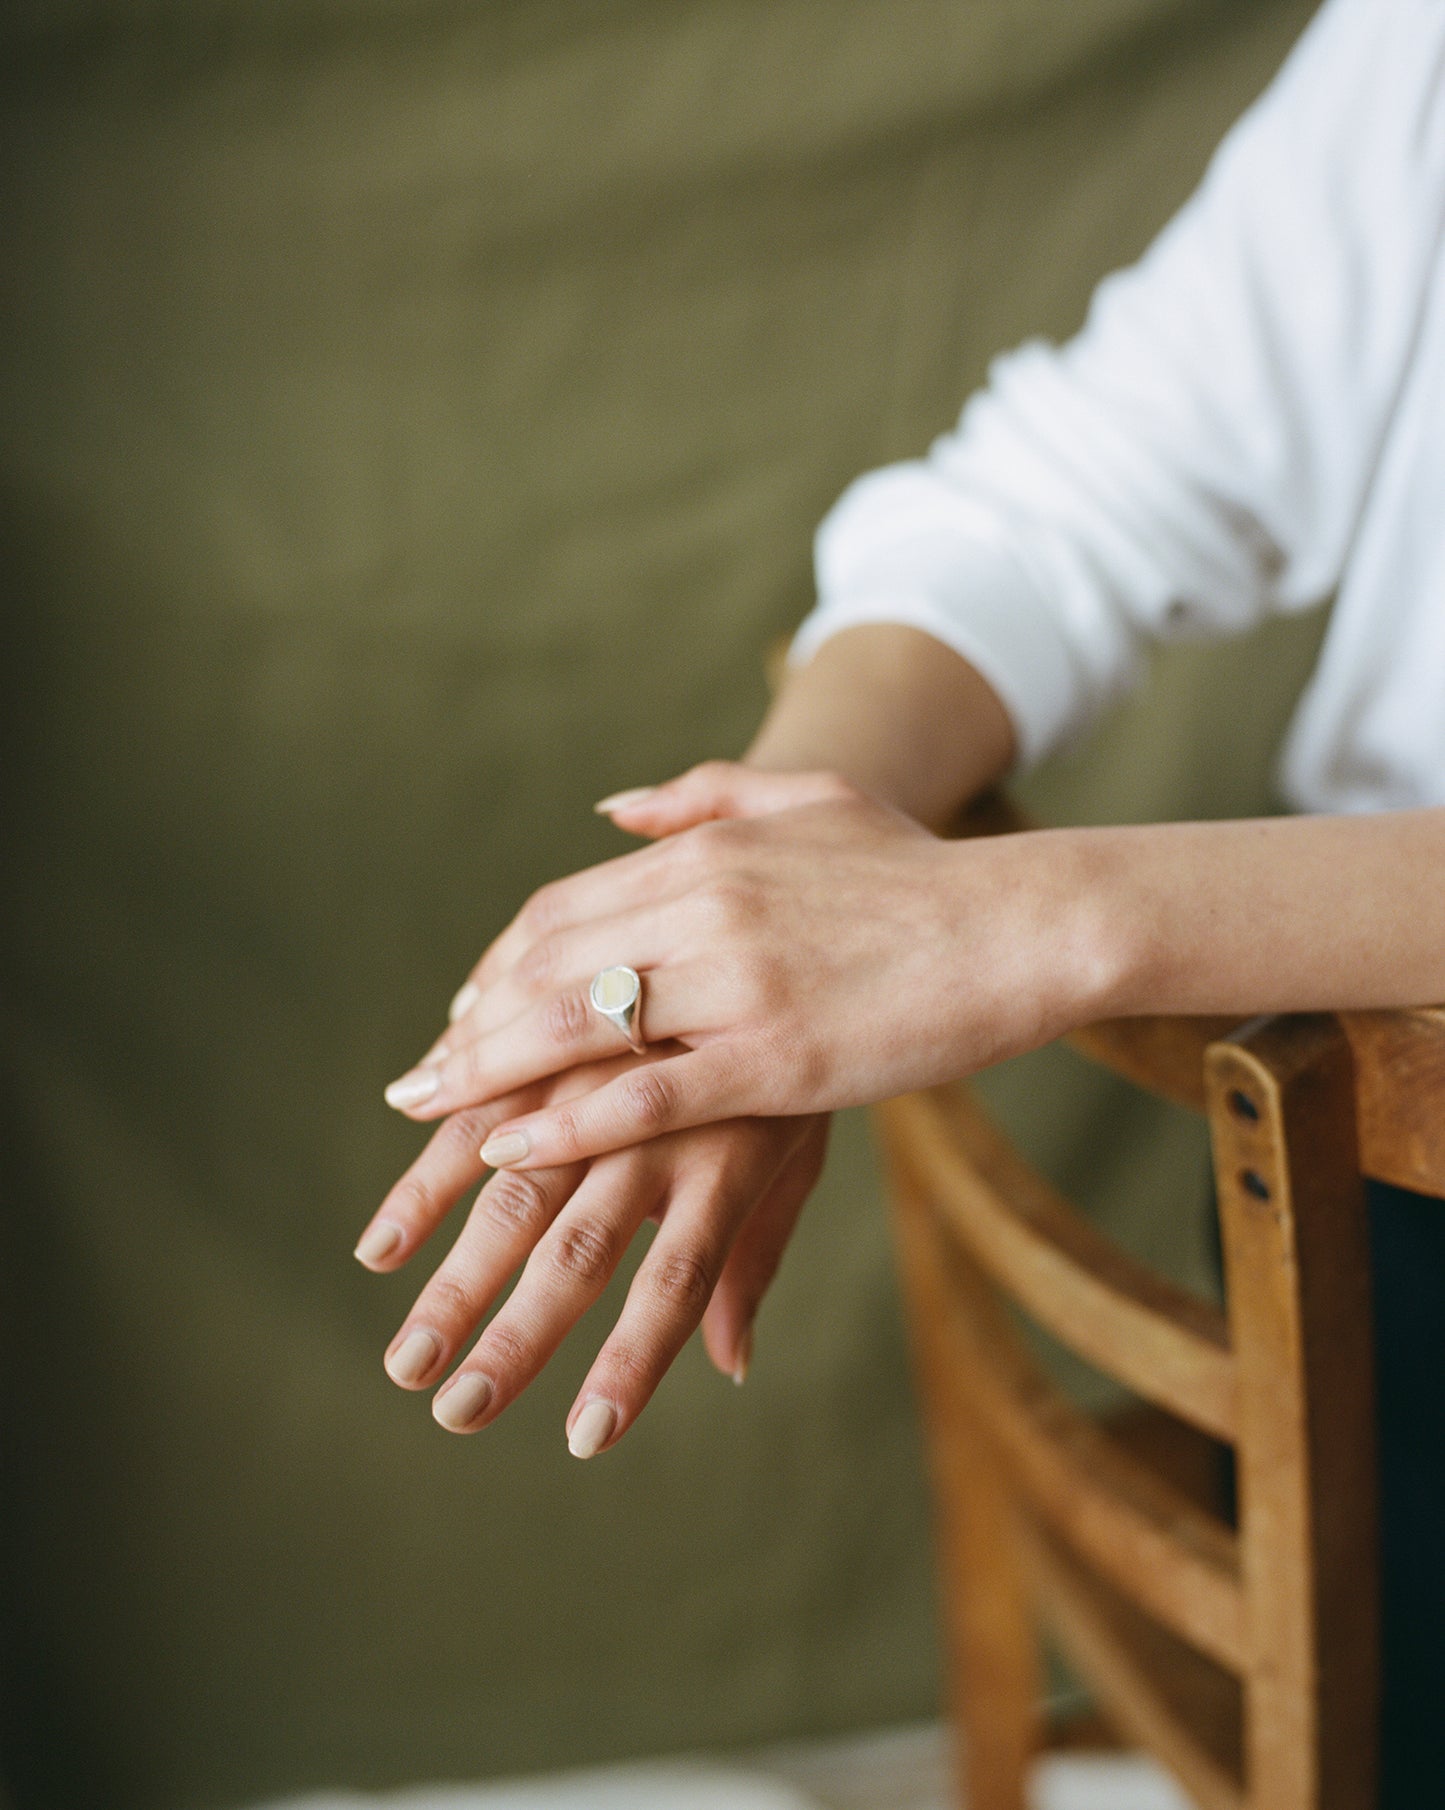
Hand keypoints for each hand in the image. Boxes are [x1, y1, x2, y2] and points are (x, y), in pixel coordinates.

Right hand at [357, 1046, 828, 1454]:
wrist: (784, 918)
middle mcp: (661, 1120)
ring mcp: (598, 1073)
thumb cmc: (797, 1049)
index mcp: (732, 1157)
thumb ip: (754, 1255)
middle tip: (456, 1413)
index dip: (635, 1359)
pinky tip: (383, 1243)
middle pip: (580, 1246)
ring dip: (452, 1281)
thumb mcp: (799, 1148)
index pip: (680, 1278)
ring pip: (511, 1184)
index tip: (587, 1439)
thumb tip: (733, 1365)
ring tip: (404, 1359)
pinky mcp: (552, 1035)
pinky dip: (425, 1179)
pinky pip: (476, 1110)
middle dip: (516, 1335)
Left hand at [382, 763, 1099, 1168]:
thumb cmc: (921, 869)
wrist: (1025, 923)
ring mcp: (739, 983)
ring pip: (578, 1025)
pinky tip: (510, 1148)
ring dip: (488, 1074)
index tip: (462, 1013)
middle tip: (414, 1085)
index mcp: (707, 853)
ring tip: (431, 1122)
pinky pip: (645, 1093)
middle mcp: (706, 907)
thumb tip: (609, 808)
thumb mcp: (810, 802)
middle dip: (469, 1029)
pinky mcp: (779, 1059)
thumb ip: (701, 797)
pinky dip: (565, 1120)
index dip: (497, 965)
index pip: (562, 908)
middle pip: (548, 965)